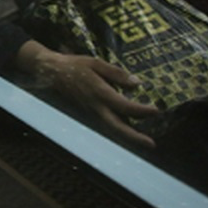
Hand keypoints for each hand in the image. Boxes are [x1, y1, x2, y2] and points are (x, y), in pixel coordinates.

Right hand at [18, 41, 157, 148]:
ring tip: (144, 142)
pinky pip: (106, 125)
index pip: (124, 106)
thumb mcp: (96, 63)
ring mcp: (91, 112)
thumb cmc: (74, 65)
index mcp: (99, 92)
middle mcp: (96, 107)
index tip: (156, 110)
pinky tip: (129, 130)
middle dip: (134, 138)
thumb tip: (137, 84)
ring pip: (112, 129)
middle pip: (117, 127)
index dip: (142, 110)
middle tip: (151, 145)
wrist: (52, 72)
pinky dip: (119, 130)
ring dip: (128, 137)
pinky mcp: (89, 113)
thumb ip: (116, 74)